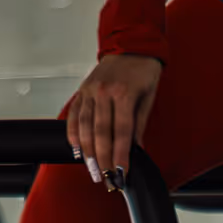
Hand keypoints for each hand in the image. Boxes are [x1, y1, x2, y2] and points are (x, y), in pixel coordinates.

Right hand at [66, 52, 163, 184]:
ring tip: (92, 168)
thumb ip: (139, 124)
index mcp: (124, 94)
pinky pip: (75, 114)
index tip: (121, 173)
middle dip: (102, 158)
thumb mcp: (148, 97)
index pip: (122, 132)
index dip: (121, 155)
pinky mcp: (82, 90)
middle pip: (101, 132)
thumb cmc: (143, 71)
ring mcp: (90, 90)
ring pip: (85, 126)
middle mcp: (104, 92)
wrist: (130, 45)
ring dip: (87, 150)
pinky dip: (73, 132)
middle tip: (105, 177)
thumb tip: (136, 149)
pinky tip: (76, 147)